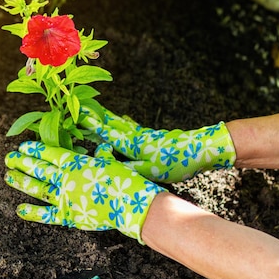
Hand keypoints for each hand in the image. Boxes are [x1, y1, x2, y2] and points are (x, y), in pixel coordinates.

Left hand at [4, 141, 165, 243]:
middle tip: (8, 158)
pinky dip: (33, 213)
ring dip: (21, 182)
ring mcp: (64, 197)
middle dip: (22, 162)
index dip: (35, 149)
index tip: (22, 146)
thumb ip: (102, 155)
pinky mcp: (68, 216)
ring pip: (38, 188)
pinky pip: (47, 215)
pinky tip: (19, 210)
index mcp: (75, 163)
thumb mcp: (112, 163)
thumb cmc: (124, 181)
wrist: (131, 204)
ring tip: (8, 177)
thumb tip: (102, 148)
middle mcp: (65, 178)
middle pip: (39, 168)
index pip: (50, 153)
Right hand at [80, 108, 235, 182]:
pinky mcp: (152, 136)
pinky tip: (121, 119)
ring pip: (120, 123)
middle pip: (111, 123)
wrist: (202, 150)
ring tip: (93, 111)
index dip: (91, 124)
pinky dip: (120, 121)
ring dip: (105, 118)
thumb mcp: (151, 171)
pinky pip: (129, 127)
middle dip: (95, 116)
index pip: (107, 132)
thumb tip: (107, 164)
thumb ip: (128, 168)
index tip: (77, 114)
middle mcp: (136, 135)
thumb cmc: (176, 162)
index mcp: (133, 144)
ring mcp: (144, 134)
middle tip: (80, 107)